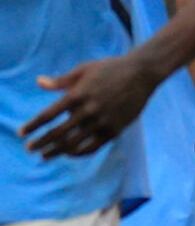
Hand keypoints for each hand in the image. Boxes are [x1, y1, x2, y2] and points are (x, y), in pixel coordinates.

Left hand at [20, 54, 159, 157]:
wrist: (142, 73)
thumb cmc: (110, 69)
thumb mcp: (84, 70)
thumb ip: (61, 80)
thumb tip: (39, 83)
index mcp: (77, 95)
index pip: (48, 115)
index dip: (32, 126)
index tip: (22, 133)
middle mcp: (88, 110)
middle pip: (57, 133)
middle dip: (40, 143)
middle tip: (30, 149)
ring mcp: (101, 121)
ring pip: (73, 143)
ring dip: (56, 151)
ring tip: (45, 156)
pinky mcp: (114, 129)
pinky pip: (92, 146)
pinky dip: (78, 152)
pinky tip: (70, 153)